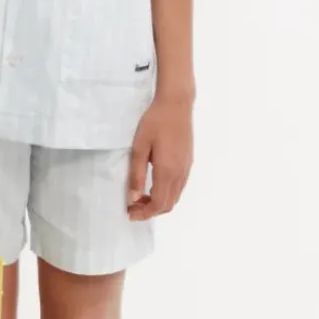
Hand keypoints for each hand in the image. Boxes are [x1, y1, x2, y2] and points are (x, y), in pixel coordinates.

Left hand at [127, 94, 193, 220]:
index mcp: (167, 172)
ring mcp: (186, 168)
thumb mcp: (139, 147)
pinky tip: (154, 184)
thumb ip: (136, 174)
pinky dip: (166, 194)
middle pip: (168, 204)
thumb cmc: (154, 122)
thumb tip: (133, 198)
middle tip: (132, 206)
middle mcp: (180, 174)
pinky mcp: (188, 162)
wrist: (176, 104)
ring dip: (159, 202)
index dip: (144, 213)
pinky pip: (179, 187)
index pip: (158, 204)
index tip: (130, 212)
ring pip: (175, 197)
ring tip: (141, 196)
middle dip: (150, 211)